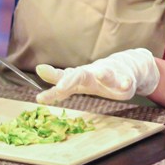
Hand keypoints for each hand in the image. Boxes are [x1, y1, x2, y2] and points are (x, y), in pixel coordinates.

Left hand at [35, 48, 159, 103]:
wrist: (126, 66)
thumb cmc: (97, 76)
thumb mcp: (77, 80)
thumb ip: (59, 79)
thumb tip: (38, 78)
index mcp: (80, 78)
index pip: (62, 80)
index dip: (52, 89)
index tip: (40, 98)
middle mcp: (93, 74)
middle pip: (80, 75)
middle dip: (71, 80)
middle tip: (61, 87)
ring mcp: (110, 75)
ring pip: (106, 74)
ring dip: (104, 75)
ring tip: (100, 75)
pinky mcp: (126, 80)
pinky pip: (126, 82)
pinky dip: (125, 82)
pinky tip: (125, 84)